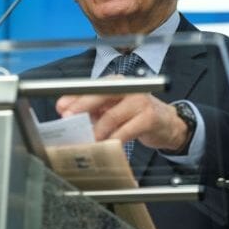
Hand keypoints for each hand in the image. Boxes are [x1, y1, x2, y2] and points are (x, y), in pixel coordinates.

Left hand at [56, 93, 188, 150]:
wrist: (167, 124)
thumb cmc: (136, 115)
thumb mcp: (114, 108)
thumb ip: (94, 109)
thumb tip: (69, 114)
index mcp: (117, 83)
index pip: (93, 87)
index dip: (76, 97)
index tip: (61, 108)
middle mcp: (129, 88)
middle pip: (100, 95)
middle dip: (81, 108)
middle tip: (68, 120)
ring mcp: (140, 102)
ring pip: (111, 116)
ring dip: (97, 131)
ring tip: (89, 140)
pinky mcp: (149, 118)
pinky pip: (125, 131)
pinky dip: (114, 139)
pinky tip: (108, 145)